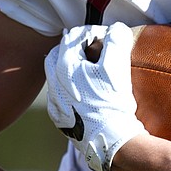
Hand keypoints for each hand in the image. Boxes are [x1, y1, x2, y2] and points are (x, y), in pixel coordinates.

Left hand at [45, 23, 146, 170]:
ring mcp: (55, 103)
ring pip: (57, 77)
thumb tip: (117, 29)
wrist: (110, 141)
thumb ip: (116, 40)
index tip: (107, 37)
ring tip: (89, 71)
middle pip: (58, 55)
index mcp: (63, 67)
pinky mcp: (60, 119)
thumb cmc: (112, 103)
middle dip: (75, 48)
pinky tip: (86, 94)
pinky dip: (71, 89)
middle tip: (93, 49)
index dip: (92, 32)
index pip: (74, 36)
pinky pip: (61, 97)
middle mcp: (53, 84)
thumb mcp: (117, 66)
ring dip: (71, 69)